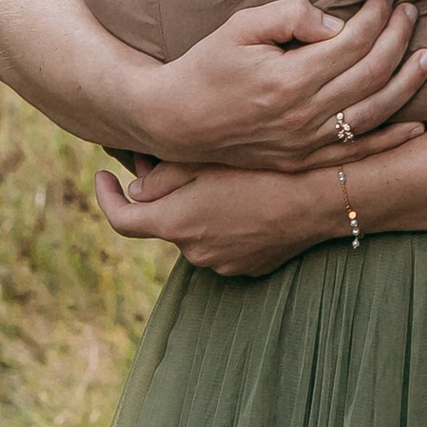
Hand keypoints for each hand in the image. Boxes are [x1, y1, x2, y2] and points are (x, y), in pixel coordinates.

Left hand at [95, 154, 351, 278]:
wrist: (323, 198)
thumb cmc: (268, 169)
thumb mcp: (210, 159)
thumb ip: (164, 174)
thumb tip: (138, 188)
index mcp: (176, 222)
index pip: (121, 218)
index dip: (106, 197)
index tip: (103, 175)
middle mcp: (192, 250)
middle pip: (164, 221)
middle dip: (166, 195)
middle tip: (179, 160)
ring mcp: (221, 263)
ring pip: (196, 231)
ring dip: (200, 209)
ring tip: (226, 176)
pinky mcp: (248, 268)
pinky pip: (225, 243)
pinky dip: (227, 224)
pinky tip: (251, 199)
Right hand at [137, 0, 426, 173]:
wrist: (175, 120)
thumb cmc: (208, 64)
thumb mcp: (240, 25)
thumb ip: (290, 14)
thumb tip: (337, 20)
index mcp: (288, 80)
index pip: (353, 42)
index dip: (377, 14)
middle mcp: (302, 117)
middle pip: (370, 75)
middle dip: (398, 39)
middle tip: (410, 11)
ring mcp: (304, 145)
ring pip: (372, 114)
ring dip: (406, 85)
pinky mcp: (301, 162)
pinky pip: (355, 154)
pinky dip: (390, 140)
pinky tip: (416, 125)